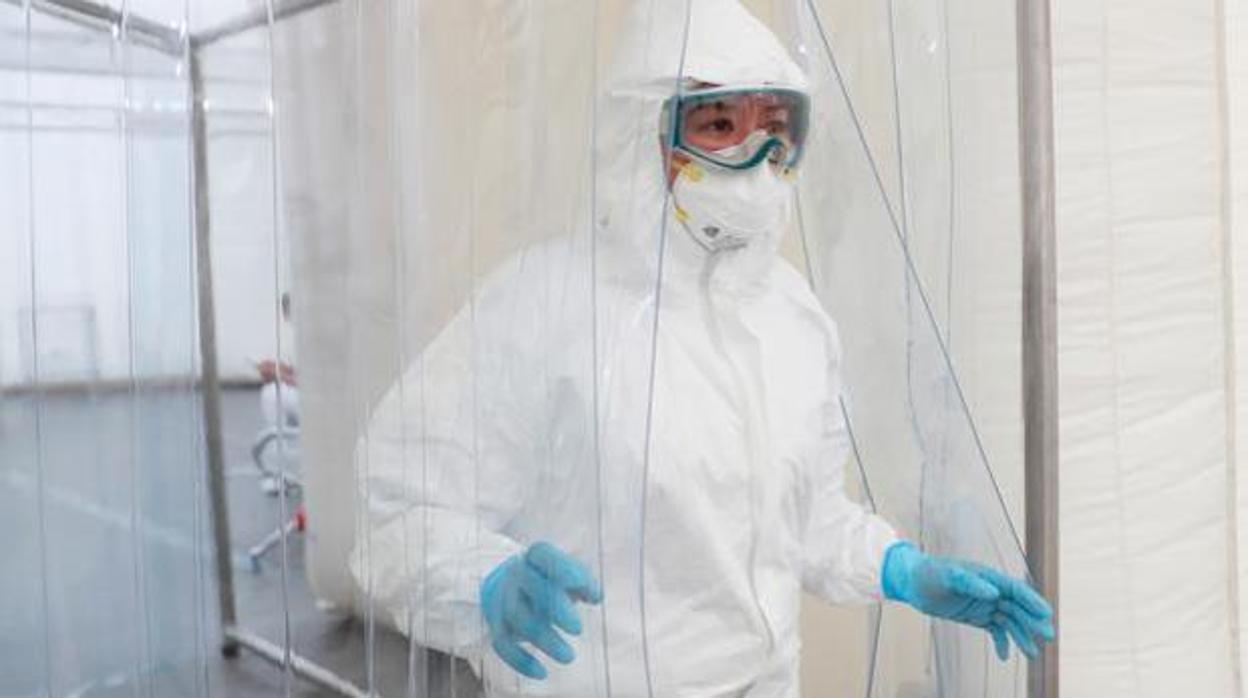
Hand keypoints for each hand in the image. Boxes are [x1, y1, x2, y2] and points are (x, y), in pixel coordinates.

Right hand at [480, 542, 602, 679]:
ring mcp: (502, 598)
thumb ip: (583, 582)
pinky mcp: (496, 623)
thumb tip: (595, 596)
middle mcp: (515, 574)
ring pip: (517, 616)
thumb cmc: (548, 579)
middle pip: (529, 585)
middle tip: (578, 629)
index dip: (562, 568)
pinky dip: (520, 661)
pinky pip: (502, 643)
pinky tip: (542, 672)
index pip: (543, 553)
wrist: (508, 584)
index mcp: (534, 557)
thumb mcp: (566, 573)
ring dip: (543, 639)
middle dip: (554, 607)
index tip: (582, 586)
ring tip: (569, 656)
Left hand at [881, 541, 1053, 660]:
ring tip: (1033, 655)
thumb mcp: (947, 575)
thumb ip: (970, 583)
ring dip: (1022, 636)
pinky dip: (1001, 642)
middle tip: (1048, 637)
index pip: (1016, 590)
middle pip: (1018, 608)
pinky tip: (1003, 657)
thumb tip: (994, 593)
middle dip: (1033, 622)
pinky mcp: (977, 616)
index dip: (1032, 601)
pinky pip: (995, 631)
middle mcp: (991, 590)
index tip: (1046, 614)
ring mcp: (985, 604)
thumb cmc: (929, 573)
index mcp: (988, 577)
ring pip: (1010, 622)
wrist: (912, 582)